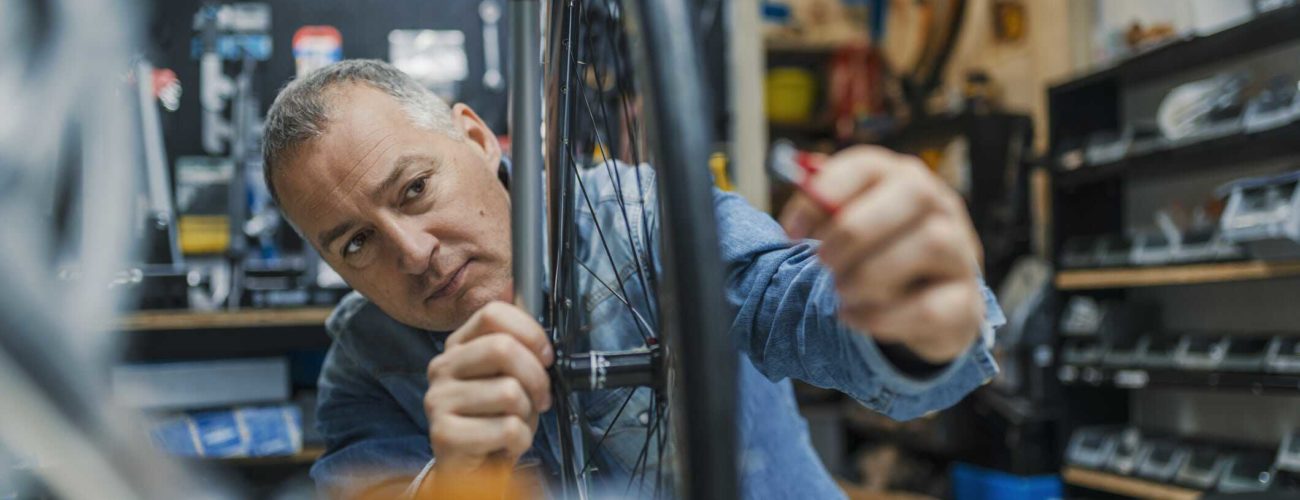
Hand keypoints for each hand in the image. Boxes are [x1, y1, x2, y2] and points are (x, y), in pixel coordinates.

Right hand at [424, 301, 553, 475]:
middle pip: (502, 348)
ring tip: (515, 423)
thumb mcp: (509, 378)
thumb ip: (520, 352)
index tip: (546, 356)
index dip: (530, 332)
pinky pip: (506, 428)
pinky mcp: (444, 434)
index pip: (493, 313)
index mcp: (458, 346)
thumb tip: (543, 340)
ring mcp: (438, 400)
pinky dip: (520, 440)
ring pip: (509, 392)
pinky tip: (505, 444)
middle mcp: (442, 368)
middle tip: (540, 397)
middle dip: (536, 376)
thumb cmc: (495, 420)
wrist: (474, 468)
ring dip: (527, 415)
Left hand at [779, 146, 984, 363]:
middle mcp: (941, 208)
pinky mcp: (965, 303)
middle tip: (822, 262)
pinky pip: (930, 307)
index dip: (826, 193)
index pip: (870, 164)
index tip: (791, 232)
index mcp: (904, 180)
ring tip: (842, 291)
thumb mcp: (853, 228)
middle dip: (856, 230)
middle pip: (914, 192)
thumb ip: (825, 211)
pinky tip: (853, 316)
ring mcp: (961, 254)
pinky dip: (880, 317)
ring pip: (931, 244)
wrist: (930, 309)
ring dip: (870, 273)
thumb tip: (796, 208)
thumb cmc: (881, 257)